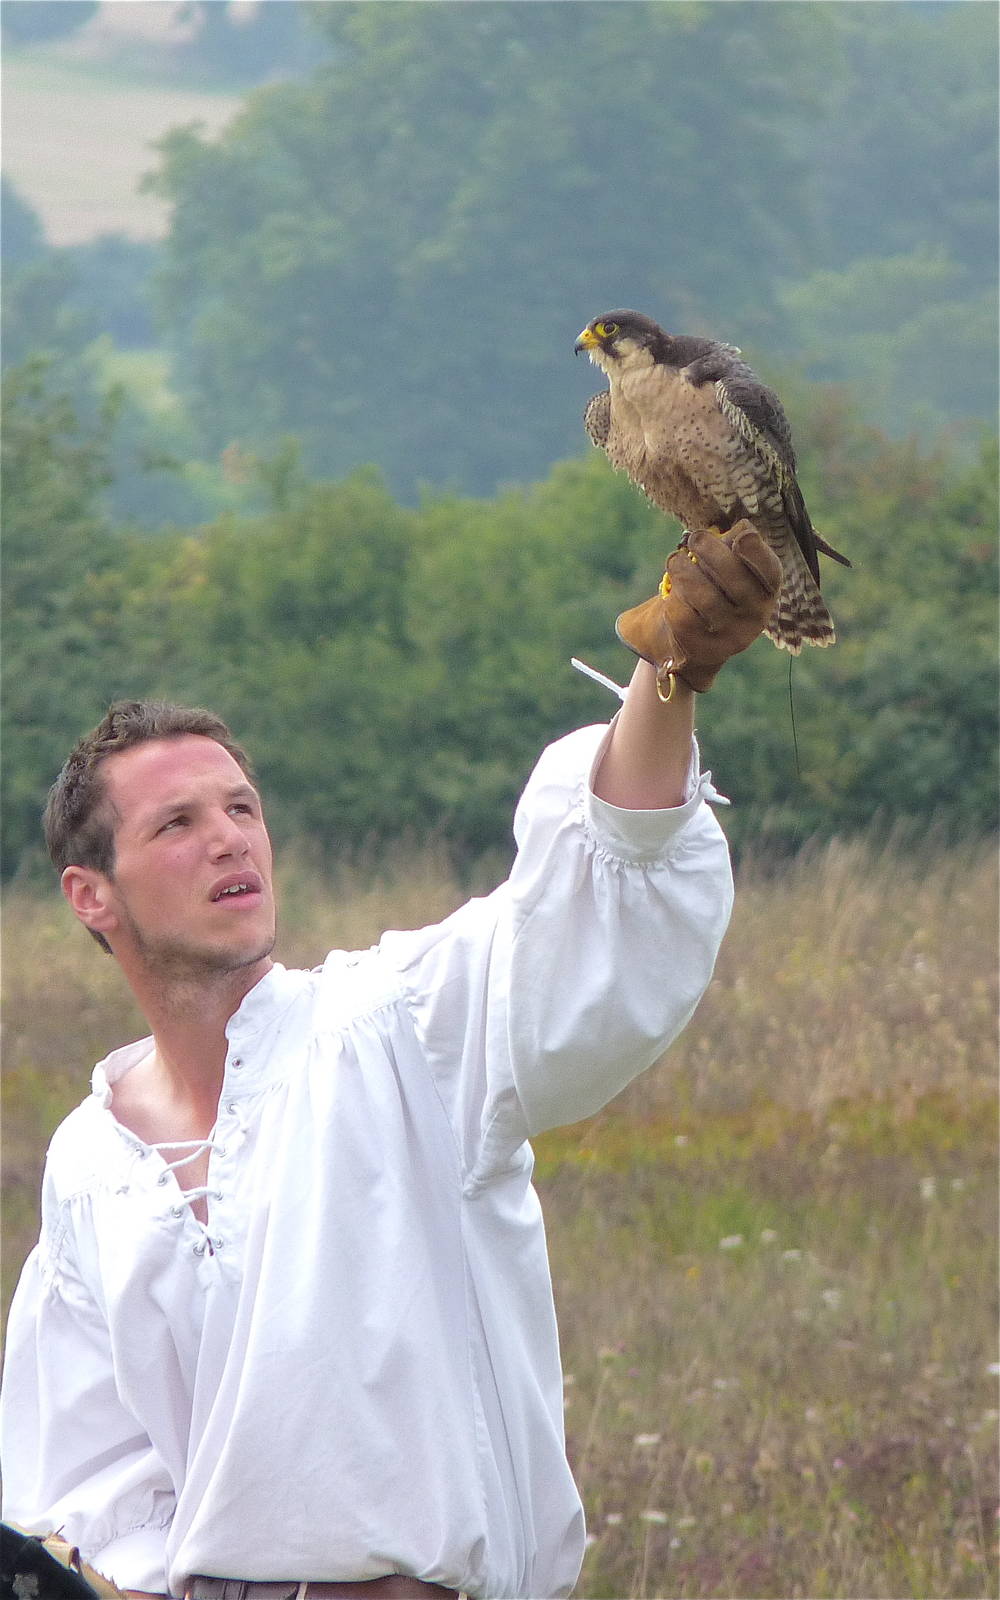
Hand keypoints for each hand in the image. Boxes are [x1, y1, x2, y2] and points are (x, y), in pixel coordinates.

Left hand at [615, 521, 781, 692]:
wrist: (697, 639)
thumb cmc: (715, 588)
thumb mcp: (731, 566)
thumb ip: (734, 544)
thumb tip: (741, 528)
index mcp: (767, 589)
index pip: (770, 572)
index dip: (757, 554)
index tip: (741, 538)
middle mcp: (755, 615)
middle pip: (735, 581)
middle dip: (712, 553)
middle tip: (694, 538)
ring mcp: (731, 636)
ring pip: (706, 598)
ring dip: (685, 571)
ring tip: (675, 560)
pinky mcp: (704, 648)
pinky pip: (685, 617)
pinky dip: (674, 598)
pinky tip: (672, 591)